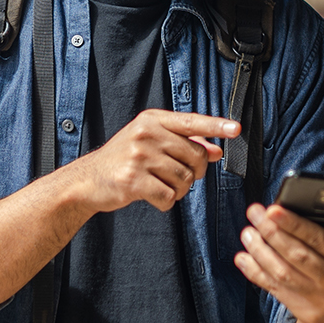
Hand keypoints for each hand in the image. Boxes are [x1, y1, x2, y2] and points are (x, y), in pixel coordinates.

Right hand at [70, 110, 237, 212]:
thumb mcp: (151, 143)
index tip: (235, 128)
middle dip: (195, 172)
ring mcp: (139, 156)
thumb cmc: (123, 160)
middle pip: (195, 155)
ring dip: (179, 189)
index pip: (191, 121)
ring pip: (184, 179)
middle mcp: (146, 134)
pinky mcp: (133, 180)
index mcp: (152, 120)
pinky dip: (166, 202)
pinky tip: (153, 197)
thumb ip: (183, 144)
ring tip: (161, 185)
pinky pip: (169, 196)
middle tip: (180, 176)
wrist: (88, 180)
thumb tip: (216, 151)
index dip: (215, 125)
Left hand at [235, 203, 323, 322]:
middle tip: (255, 213)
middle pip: (297, 256)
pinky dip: (256, 273)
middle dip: (272, 232)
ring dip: (260, 252)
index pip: (321, 241)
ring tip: (248, 232)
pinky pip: (275, 290)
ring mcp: (318, 299)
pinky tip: (244, 258)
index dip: (296, 225)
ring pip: (283, 273)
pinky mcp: (303, 310)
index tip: (274, 209)